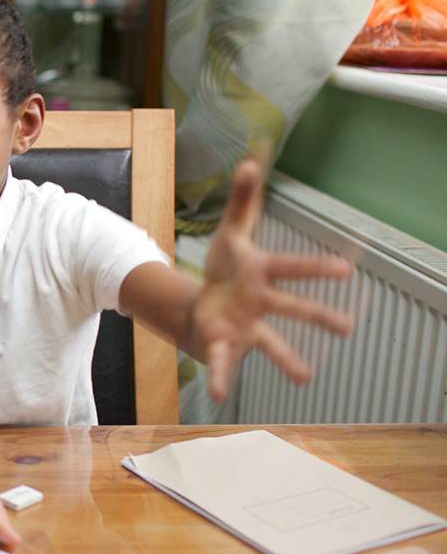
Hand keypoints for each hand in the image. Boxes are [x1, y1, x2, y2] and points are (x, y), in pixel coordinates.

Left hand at [193, 159, 353, 401]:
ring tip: (304, 378)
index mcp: (263, 273)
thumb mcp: (229, 233)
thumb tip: (252, 159)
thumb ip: (243, 201)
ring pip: (271, 343)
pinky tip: (221, 395)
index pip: (291, 267)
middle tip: (348, 326)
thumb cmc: (225, 270)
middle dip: (319, 315)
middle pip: (292, 307)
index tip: (347, 268)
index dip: (316, 267)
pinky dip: (222, 375)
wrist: (204, 304)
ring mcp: (247, 327)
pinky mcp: (226, 344)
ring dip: (287, 359)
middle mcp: (262, 303)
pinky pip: (223, 361)